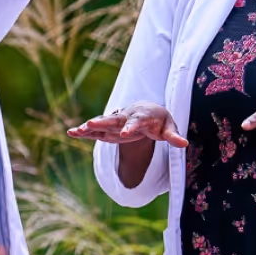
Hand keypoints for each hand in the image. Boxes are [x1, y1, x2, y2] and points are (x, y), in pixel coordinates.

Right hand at [67, 102, 187, 148]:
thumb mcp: (169, 127)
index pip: (137, 122)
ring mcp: (116, 123)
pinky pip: (96, 130)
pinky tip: (71, 133)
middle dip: (102, 122)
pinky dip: (84, 131)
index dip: (131, 127)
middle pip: (114, 119)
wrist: (148, 110)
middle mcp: (126, 118)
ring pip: (101, 124)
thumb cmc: (160, 120)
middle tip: (90, 123)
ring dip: (89, 127)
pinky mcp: (109, 129)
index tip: (125, 133)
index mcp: (142, 117)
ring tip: (75, 130)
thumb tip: (184, 144)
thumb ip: (174, 136)